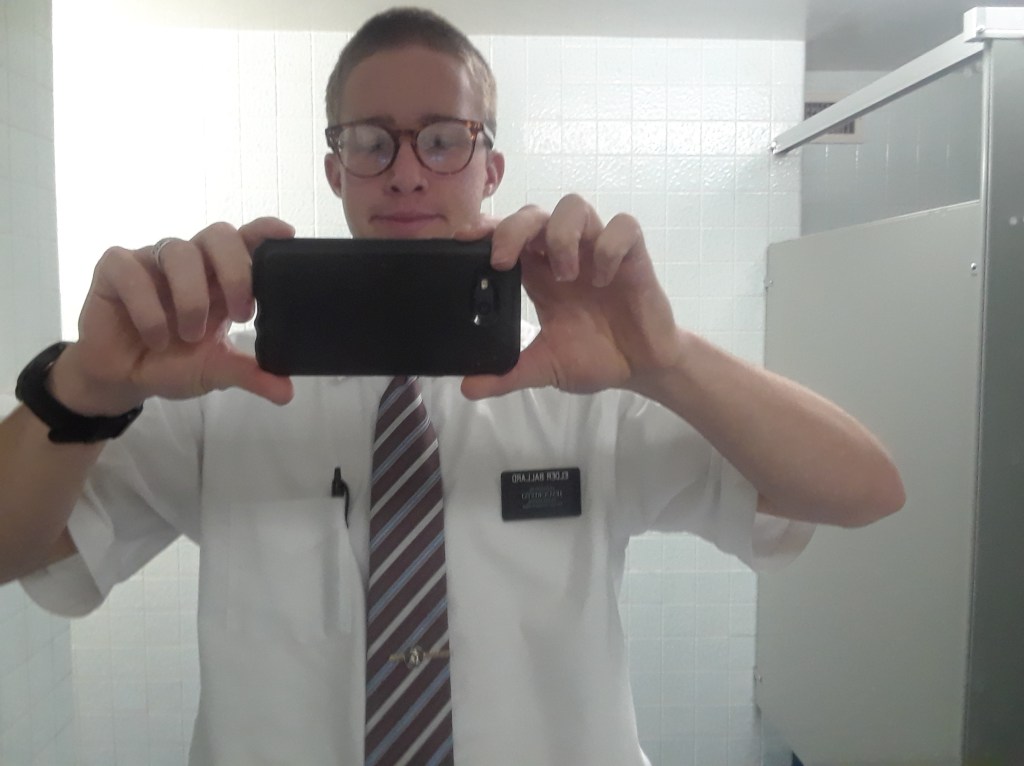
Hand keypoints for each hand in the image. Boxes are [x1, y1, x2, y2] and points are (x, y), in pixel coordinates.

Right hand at [52, 218, 295, 414]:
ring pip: (178, 251)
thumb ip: (251, 375)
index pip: (244, 240)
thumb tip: (287, 393)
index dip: (263, 231)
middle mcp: (190, 262)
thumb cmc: (173, 363)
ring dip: (191, 298)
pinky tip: (155, 337)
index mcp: (219, 277)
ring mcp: (152, 261)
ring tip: (189, 335)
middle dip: (235, 271)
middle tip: (240, 314)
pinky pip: (132, 271)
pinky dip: (147, 308)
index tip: (286, 234)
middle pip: (218, 235)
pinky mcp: (115, 270)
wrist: (123, 380)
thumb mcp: (217, 371)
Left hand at [457, 195, 683, 399]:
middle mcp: (565, 255)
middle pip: (535, 212)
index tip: (465, 238)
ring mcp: (598, 251)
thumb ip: (508, 375)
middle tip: (504, 262)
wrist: (640, 369)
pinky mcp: (633, 256)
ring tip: (565, 276)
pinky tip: (605, 279)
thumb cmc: (595, 358)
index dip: (488, 228)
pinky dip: (609, 247)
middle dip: (514, 228)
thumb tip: (468, 389)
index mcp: (539, 274)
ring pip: (575, 206)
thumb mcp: (545, 368)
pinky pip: (623, 227)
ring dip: (561, 236)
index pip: (509, 235)